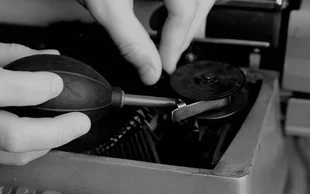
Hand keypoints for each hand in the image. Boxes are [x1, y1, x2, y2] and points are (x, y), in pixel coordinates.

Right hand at [0, 39, 90, 164]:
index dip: (36, 88)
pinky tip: (40, 138)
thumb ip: (8, 54)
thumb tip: (48, 59)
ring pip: (12, 156)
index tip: (57, 83)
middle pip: (11, 136)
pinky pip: (3, 160)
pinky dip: (28, 150)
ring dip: (48, 145)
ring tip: (67, 130)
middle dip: (55, 132)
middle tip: (79, 122)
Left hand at [78, 0, 215, 83]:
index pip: (186, 10)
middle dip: (185, 31)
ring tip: (164, 31)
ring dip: (188, 14)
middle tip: (168, 54)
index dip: (176, 42)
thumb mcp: (108, 7)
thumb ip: (131, 41)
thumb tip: (150, 71)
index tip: (165, 63)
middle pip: (201, 0)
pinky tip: (162, 9)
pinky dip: (183, 0)